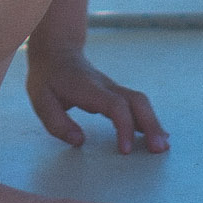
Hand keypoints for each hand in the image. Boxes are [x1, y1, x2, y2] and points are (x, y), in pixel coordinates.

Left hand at [26, 42, 167, 154]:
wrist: (57, 52)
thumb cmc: (48, 78)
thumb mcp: (41, 101)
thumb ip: (57, 123)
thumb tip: (79, 141)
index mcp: (89, 89)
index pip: (116, 106)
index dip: (125, 127)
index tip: (125, 150)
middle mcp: (106, 87)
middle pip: (137, 101)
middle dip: (151, 125)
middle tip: (159, 150)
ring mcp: (113, 88)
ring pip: (141, 102)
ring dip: (153, 123)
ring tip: (162, 146)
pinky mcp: (115, 93)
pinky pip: (136, 105)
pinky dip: (147, 120)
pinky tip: (155, 135)